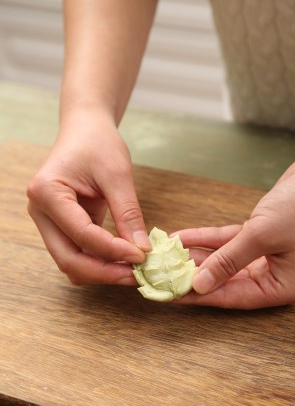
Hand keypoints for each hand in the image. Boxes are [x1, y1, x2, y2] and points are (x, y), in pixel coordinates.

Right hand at [27, 108, 149, 284]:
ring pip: (71, 262)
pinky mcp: (60, 227)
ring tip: (132, 270)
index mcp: (47, 193)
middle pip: (68, 258)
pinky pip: (78, 253)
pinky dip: (99, 261)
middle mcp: (40, 212)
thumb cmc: (98, 143)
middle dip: (104, 272)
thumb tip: (142, 250)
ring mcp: (47, 222)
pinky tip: (123, 260)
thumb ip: (128, 213)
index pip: (82, 234)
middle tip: (136, 275)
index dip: (114, 250)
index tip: (143, 256)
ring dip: (101, 271)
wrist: (85, 130)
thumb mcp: (118, 174)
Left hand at [173, 150, 294, 308]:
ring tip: (166, 256)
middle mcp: (272, 274)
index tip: (170, 295)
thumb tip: (199, 284)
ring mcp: (264, 255)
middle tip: (162, 275)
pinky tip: (182, 237)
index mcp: (281, 286)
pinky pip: (226, 241)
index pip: (232, 296)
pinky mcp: (258, 235)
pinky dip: (205, 238)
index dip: (199, 297)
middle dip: (192, 275)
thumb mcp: (263, 235)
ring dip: (194, 255)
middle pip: (224, 280)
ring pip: (222, 260)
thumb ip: (229, 261)